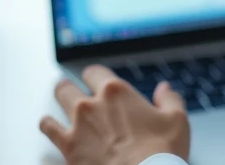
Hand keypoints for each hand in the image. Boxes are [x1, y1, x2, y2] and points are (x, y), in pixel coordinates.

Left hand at [40, 65, 191, 164]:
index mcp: (116, 92)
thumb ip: (169, 99)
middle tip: (71, 92)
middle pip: (67, 88)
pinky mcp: (67, 149)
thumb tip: (164, 89)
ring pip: (54, 108)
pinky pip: (48, 131)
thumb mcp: (176, 120)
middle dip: (69, 89)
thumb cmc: (161, 152)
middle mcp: (91, 105)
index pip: (95, 72)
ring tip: (57, 112)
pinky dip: (49, 130)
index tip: (97, 81)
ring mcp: (75, 128)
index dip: (95, 76)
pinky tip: (51, 132)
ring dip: (56, 109)